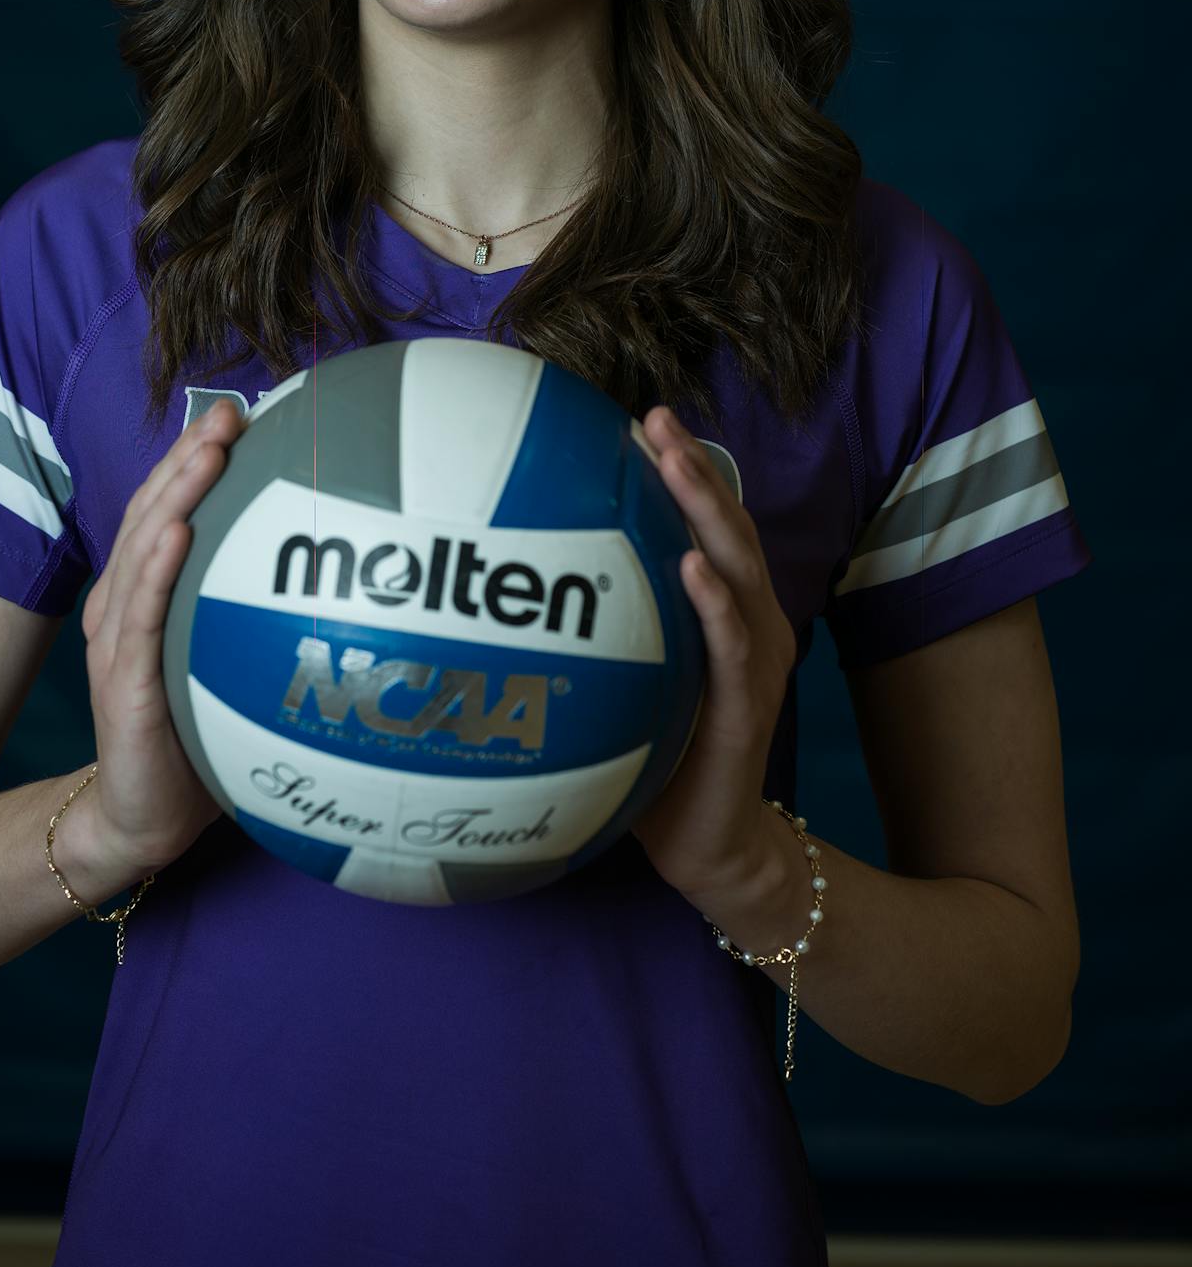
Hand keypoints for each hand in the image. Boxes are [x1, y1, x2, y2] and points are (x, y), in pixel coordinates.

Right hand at [79, 399, 246, 874]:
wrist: (140, 820)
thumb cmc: (195, 743)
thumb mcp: (228, 669)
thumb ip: (257, 622)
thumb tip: (345, 582)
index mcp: (146, 598)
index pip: (168, 511)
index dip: (198, 459)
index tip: (243, 413)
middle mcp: (124, 607)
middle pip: (152, 514)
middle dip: (190, 457)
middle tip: (230, 413)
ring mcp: (118, 642)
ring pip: (143, 551)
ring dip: (175, 494)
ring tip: (208, 451)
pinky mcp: (123, 684)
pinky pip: (141, 619)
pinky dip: (156, 571)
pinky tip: (179, 534)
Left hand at [627, 406, 798, 905]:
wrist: (710, 847)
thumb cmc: (661, 763)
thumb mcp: (630, 685)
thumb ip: (602, 635)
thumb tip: (512, 596)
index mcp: (723, 611)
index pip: (704, 525)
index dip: (678, 469)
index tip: (637, 418)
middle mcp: (748, 622)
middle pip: (725, 526)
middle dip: (691, 467)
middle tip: (654, 418)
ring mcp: (754, 660)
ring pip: (736, 567)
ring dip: (706, 510)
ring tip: (675, 461)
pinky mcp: (747, 705)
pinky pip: (731, 644)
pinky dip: (714, 601)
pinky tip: (690, 566)